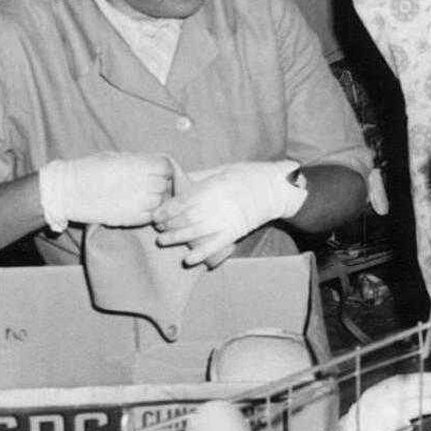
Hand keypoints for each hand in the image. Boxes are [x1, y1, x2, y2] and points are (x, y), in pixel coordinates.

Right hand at [38, 154, 172, 231]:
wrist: (68, 191)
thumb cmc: (90, 169)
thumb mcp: (117, 158)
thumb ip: (139, 162)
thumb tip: (155, 166)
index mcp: (141, 165)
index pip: (167, 168)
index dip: (162, 170)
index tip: (155, 172)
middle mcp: (144, 184)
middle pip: (165, 185)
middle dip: (159, 185)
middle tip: (146, 186)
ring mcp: (140, 203)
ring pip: (160, 202)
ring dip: (154, 200)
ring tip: (139, 197)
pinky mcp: (132, 218)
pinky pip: (150, 216)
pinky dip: (147, 214)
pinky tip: (134, 208)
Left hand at [155, 160, 307, 268]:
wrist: (275, 189)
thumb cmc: (248, 176)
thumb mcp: (223, 170)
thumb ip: (202, 178)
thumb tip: (179, 182)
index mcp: (213, 187)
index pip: (182, 201)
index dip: (166, 210)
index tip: (155, 214)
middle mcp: (216, 205)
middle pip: (185, 218)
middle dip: (168, 224)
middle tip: (157, 227)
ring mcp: (226, 220)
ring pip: (195, 233)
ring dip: (176, 238)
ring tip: (163, 241)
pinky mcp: (235, 232)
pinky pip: (215, 245)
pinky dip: (201, 254)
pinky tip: (188, 260)